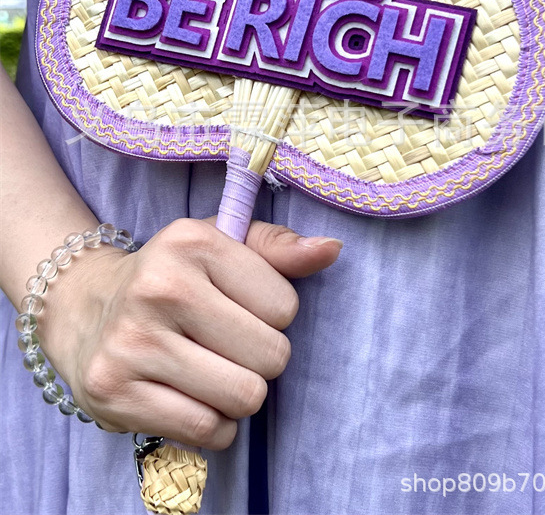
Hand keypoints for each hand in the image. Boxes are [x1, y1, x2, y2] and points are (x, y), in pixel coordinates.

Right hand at [37, 218, 340, 449]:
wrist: (84, 307)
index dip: (272, 314)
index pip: (284, 307)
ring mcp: (132, 343)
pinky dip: (214, 424)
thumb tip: (331, 250)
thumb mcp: (224, 244)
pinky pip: (208, 431)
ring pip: (244, 398)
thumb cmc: (174, 274)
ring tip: (212, 370)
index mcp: (194, 242)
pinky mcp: (114, 394)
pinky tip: (192, 395)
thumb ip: (280, 248)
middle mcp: (160, 288)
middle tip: (229, 345)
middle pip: (271, 357)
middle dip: (262, 358)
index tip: (240, 307)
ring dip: (240, 394)